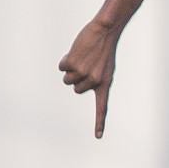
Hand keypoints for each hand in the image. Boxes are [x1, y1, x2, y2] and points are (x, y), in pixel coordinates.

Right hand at [59, 19, 120, 136]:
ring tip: (83, 56)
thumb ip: (95, 79)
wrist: (106, 30)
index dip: (99, 122)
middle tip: (87, 63)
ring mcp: (83, 73)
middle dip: (76, 78)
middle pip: (75, 88)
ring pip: (67, 79)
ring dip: (70, 69)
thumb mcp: (105, 66)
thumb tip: (78, 86)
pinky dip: (65, 59)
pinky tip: (76, 51)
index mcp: (105, 83)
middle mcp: (95, 81)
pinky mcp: (73, 63)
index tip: (98, 137)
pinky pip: (62, 67)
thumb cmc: (105, 48)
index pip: (102, 107)